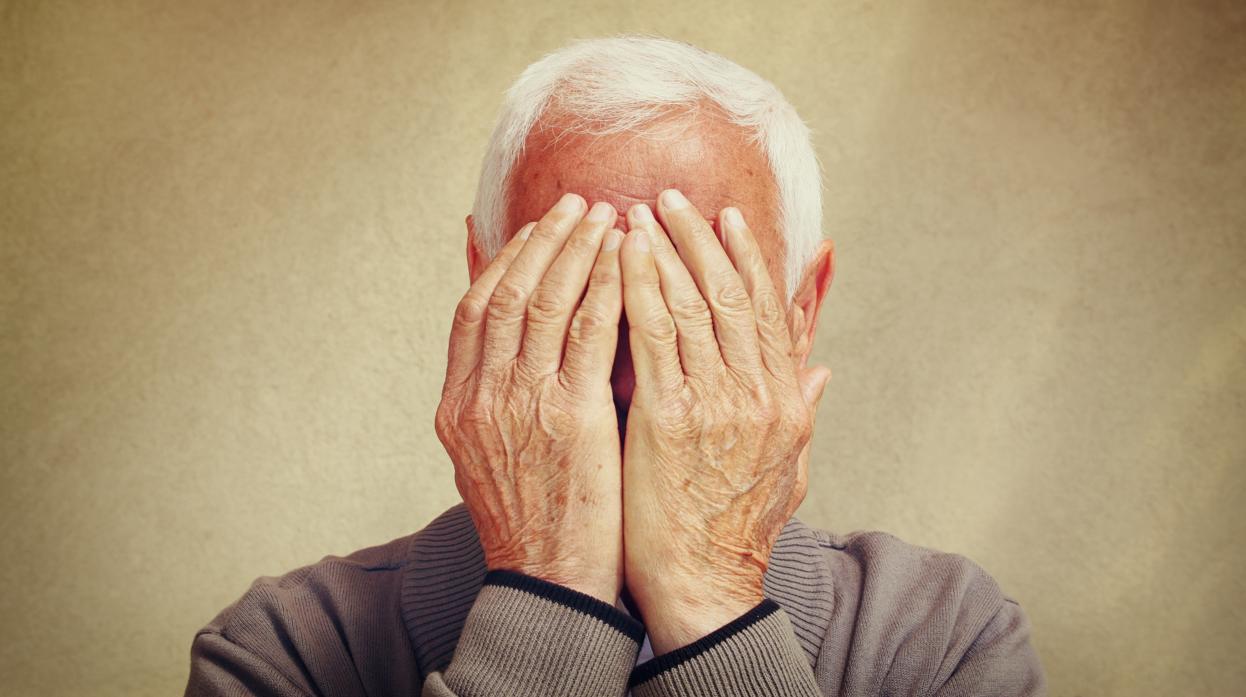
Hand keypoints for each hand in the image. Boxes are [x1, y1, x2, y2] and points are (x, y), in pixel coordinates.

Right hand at [435, 194, 626, 603]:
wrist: (549, 583)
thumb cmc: (533, 522)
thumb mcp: (492, 458)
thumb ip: (501, 398)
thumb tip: (520, 350)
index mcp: (458, 406)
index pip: (473, 310)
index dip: (508, 261)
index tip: (539, 229)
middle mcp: (481, 398)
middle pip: (505, 292)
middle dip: (544, 241)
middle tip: (578, 203)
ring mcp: (521, 406)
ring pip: (543, 302)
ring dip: (577, 251)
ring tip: (607, 215)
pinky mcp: (570, 419)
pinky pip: (588, 334)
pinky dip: (608, 288)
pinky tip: (629, 261)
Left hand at [618, 190, 831, 652]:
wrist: (703, 587)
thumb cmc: (735, 531)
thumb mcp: (789, 468)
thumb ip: (804, 410)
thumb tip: (823, 368)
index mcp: (786, 401)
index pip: (769, 311)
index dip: (746, 259)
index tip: (726, 219)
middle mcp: (758, 394)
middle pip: (730, 294)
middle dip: (699, 239)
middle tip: (672, 197)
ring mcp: (716, 404)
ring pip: (692, 304)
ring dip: (664, 250)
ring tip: (641, 210)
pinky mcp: (669, 419)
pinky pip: (654, 335)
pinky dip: (639, 287)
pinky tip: (622, 256)